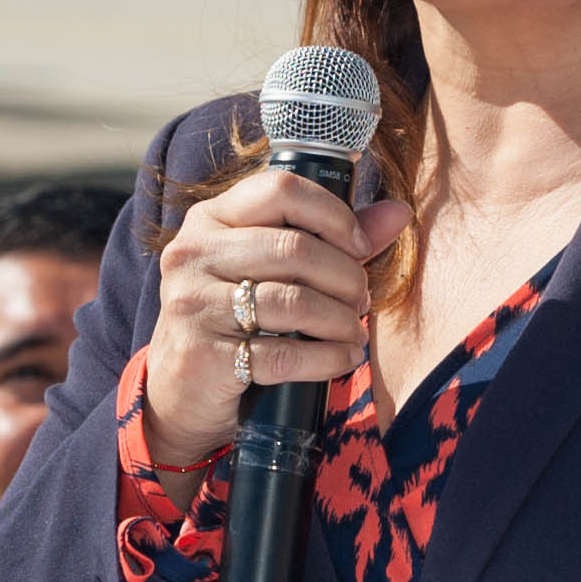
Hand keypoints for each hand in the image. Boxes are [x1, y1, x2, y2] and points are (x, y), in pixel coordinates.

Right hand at [141, 169, 407, 470]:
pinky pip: (283, 354)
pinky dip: (326, 358)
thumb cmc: (235, 318)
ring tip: (352, 331)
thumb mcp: (270, 270)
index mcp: (210, 218)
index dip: (333, 214)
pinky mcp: (202, 356)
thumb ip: (332, 237)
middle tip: (360, 298)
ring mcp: (192, 304)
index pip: (281, 190)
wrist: (182, 391)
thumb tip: (398, 213)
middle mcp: (193, 253)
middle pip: (293, 248)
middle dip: (345, 276)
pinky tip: (341, 358)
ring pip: (293, 302)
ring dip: (340, 320)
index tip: (359, 245)